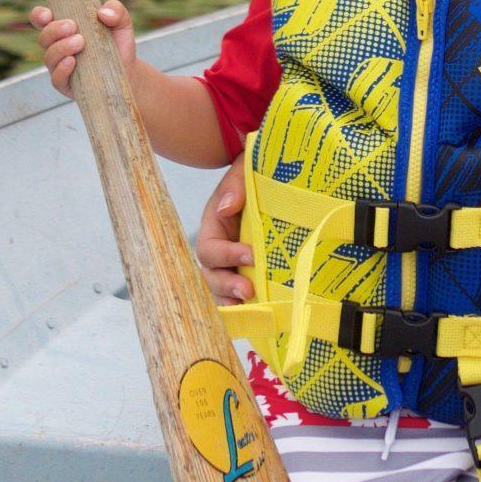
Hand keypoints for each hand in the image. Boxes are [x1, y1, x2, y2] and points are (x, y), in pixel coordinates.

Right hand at [29, 0, 135, 95]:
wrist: (128, 71)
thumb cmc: (118, 44)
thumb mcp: (122, 23)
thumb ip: (116, 11)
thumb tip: (103, 12)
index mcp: (65, 29)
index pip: (42, 20)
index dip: (39, 16)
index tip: (48, 14)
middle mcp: (58, 47)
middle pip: (44, 38)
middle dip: (54, 30)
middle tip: (72, 26)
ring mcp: (60, 66)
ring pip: (49, 57)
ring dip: (61, 48)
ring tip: (80, 42)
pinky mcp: (67, 85)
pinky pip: (57, 79)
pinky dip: (62, 69)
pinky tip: (72, 61)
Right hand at [197, 155, 252, 303]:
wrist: (270, 174)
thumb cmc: (254, 171)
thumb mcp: (245, 169)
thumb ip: (236, 184)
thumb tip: (227, 206)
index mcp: (214, 224)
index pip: (210, 248)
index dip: (227, 255)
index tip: (251, 255)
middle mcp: (220, 245)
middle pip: (211, 274)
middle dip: (226, 285)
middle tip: (248, 291)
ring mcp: (233, 260)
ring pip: (222, 287)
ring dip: (231, 300)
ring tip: (248, 308)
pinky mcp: (249, 268)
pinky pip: (239, 289)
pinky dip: (243, 303)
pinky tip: (254, 312)